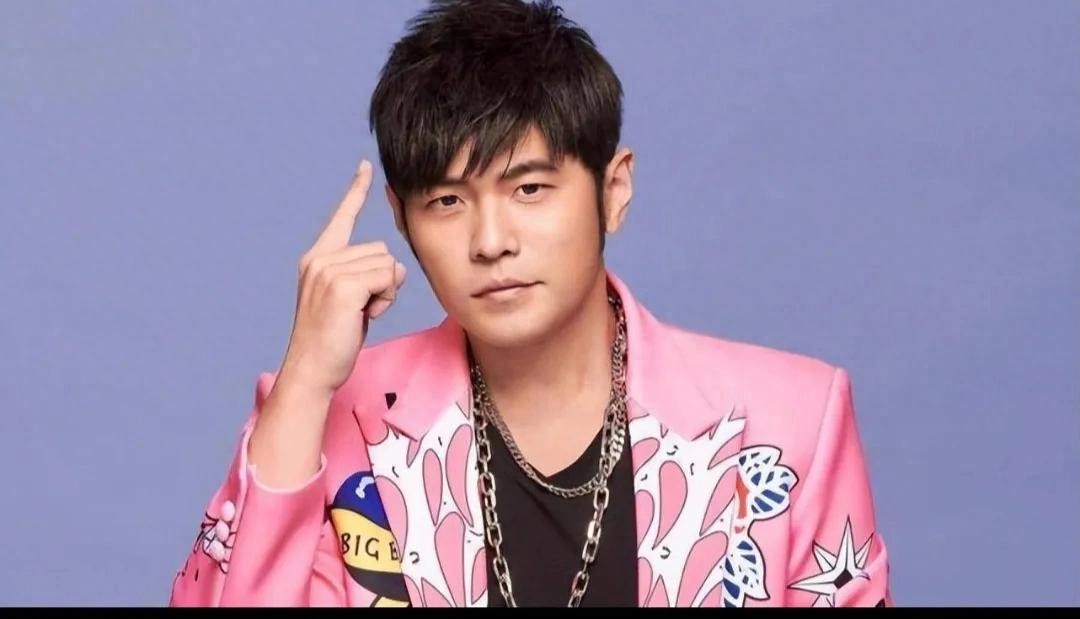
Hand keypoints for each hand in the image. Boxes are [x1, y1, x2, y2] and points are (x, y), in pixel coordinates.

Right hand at [277, 159, 406, 396]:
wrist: (312, 370)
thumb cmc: (332, 341)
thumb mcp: (350, 301)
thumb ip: (367, 277)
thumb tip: (396, 266)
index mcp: (317, 259)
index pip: (342, 218)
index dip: (356, 192)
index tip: (366, 167)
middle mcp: (319, 259)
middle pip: (381, 250)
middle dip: (383, 282)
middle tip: (361, 309)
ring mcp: (329, 271)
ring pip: (387, 264)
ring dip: (385, 292)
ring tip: (360, 314)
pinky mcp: (342, 286)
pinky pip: (386, 278)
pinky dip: (384, 299)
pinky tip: (364, 316)